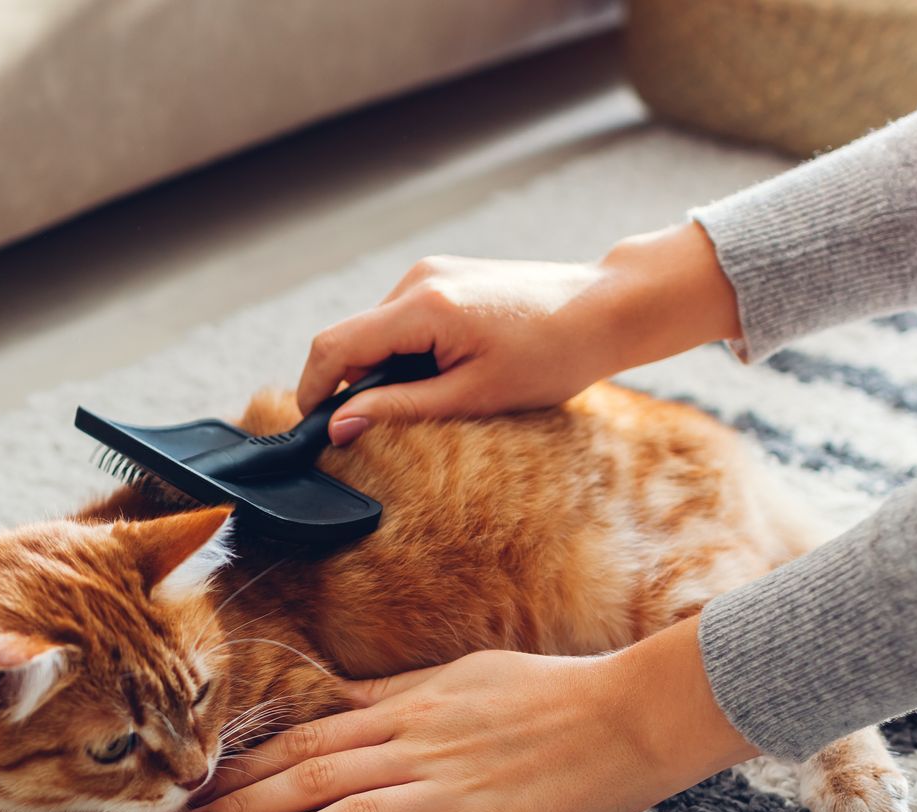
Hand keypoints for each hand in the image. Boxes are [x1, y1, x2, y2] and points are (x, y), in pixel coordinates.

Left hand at [177, 617, 756, 811]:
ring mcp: (453, 790)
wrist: (630, 715)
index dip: (250, 762)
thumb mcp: (464, 675)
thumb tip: (338, 697)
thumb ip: (398, 693)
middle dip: (244, 803)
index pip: (311, 735)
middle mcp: (420, 746)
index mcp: (411, 708)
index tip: (202, 781)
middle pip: (312, 775)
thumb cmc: (550, 692)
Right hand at [300, 223, 742, 443]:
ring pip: (376, 334)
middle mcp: (417, 280)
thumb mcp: (473, 396)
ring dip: (386, 373)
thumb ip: (399, 410)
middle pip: (351, 341)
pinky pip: (402, 322)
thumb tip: (339, 427)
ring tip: (439, 397)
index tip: (315, 433)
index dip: (313, 393)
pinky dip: (408, 355)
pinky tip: (451, 372)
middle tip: (387, 429)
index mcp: (422, 306)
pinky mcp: (443, 277)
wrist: (603, 309)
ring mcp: (429, 273)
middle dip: (355, 388)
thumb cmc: (552, 354)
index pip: (333, 348)